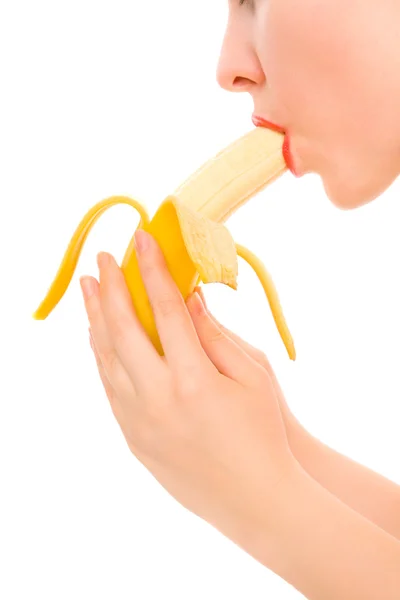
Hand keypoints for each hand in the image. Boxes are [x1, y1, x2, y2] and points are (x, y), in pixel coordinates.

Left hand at [80, 229, 296, 542]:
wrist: (256, 499)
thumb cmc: (265, 431)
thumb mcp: (252, 374)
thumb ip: (214, 333)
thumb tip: (186, 297)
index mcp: (194, 380)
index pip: (164, 309)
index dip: (153, 269)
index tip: (141, 238)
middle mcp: (158, 400)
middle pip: (122, 331)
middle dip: (111, 289)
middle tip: (102, 258)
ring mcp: (140, 423)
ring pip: (106, 360)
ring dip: (96, 320)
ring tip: (91, 290)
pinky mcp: (134, 440)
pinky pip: (109, 388)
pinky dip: (102, 357)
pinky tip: (101, 338)